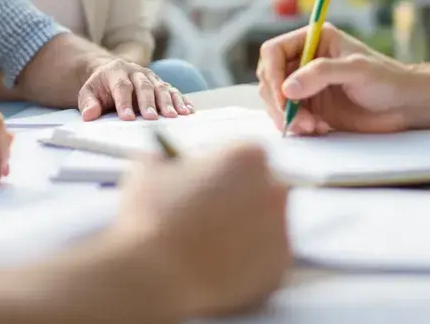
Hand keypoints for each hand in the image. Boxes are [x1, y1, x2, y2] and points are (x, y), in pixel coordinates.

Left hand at [78, 58, 193, 120]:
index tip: (128, 118)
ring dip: (168, 102)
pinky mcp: (161, 83)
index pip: (121, 86)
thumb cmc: (100, 88)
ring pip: (161, 87)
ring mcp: (150, 76)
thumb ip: (88, 103)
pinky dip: (181, 100)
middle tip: (152, 119)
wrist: (112, 73)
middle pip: (144, 86)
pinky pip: (173, 90)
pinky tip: (188, 111)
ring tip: (174, 116)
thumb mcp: (88, 93)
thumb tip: (89, 115)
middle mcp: (136, 71)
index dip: (124, 102)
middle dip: (148, 102)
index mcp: (116, 71)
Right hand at [110, 145, 290, 318]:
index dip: (216, 165)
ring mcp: (281, 230)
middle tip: (204, 212)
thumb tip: (164, 161)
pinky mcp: (279, 268)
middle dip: (236, 195)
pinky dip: (246, 261)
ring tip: (206, 243)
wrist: (157, 276)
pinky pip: (264, 258)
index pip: (240, 153)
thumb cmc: (151, 216)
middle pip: (260, 186)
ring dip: (242, 228)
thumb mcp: (148, 169)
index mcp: (247, 155)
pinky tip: (216, 265)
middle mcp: (274, 188)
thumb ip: (166, 159)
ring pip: (264, 223)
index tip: (199, 179)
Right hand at [256, 23, 417, 134]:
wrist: (406, 106)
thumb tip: (286, 88)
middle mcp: (305, 61)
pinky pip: (288, 116)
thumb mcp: (357, 70)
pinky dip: (295, 125)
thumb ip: (322, 73)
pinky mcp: (311, 107)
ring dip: (286, 116)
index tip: (282, 95)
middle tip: (295, 118)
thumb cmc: (388, 79)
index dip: (272, 73)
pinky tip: (317, 129)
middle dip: (277, 100)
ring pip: (276, 100)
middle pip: (269, 77)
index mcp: (313, 40)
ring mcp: (306, 85)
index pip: (274, 51)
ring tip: (310, 126)